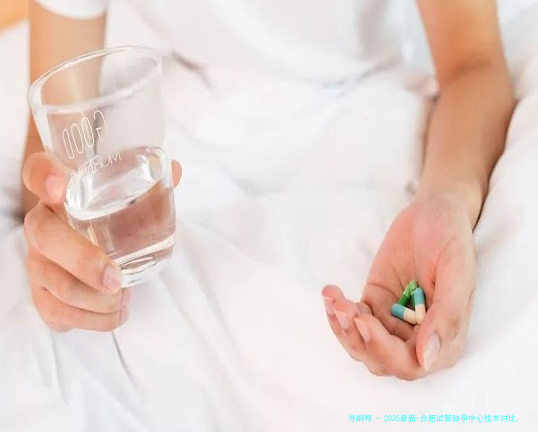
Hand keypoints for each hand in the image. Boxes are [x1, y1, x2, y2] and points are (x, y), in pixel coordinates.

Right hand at [22, 151, 181, 331]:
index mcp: (58, 192)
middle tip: (116, 278)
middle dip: (83, 262)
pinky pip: (57, 314)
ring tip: (125, 297)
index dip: (45, 177)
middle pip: (44, 237)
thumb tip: (174, 170)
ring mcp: (37, 261)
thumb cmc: (105, 215)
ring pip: (55, 284)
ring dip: (96, 300)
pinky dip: (92, 320)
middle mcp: (40, 224)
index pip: (37, 172)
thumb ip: (147, 181)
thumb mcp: (123, 195)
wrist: (81, 241)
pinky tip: (116, 315)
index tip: (62, 188)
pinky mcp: (41, 293)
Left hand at [322, 192, 475, 379]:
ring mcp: (393, 322)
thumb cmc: (450, 239)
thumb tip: (426, 359)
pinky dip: (337, 312)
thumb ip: (447, 315)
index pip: (411, 365)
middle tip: (345, 307)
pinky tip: (331, 293)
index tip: (366, 321)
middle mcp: (418, 338)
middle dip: (358, 338)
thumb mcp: (456, 271)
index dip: (384, 351)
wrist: (431, 214)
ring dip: (343, 327)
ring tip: (335, 298)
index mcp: (445, 338)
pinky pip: (352, 321)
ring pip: (361, 344)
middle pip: (381, 360)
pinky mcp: (374, 306)